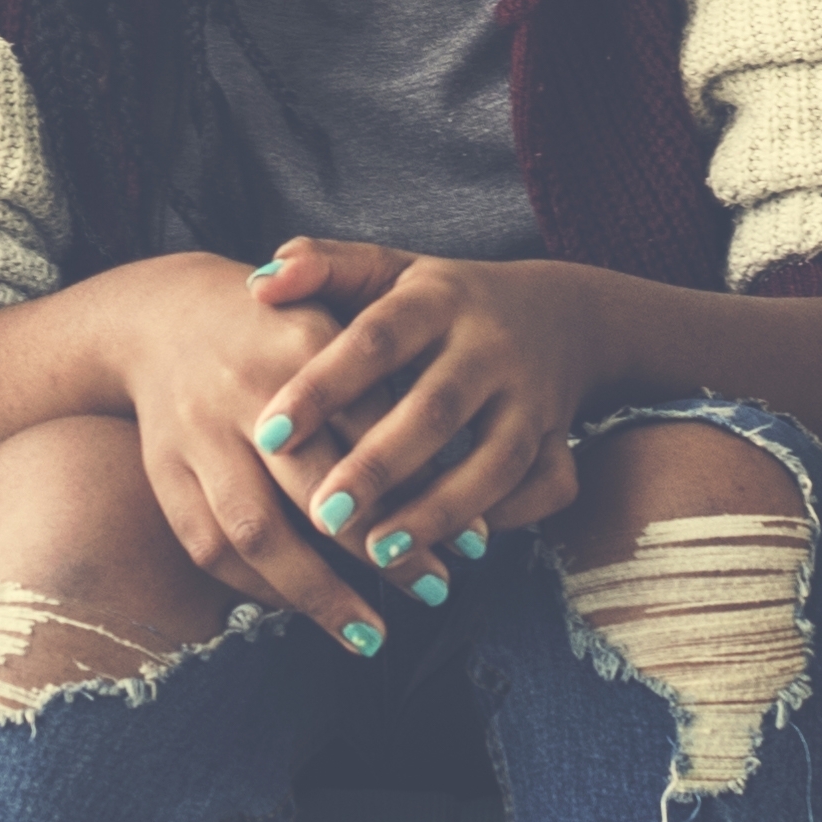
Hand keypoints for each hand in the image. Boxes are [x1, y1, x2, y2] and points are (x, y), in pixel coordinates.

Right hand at [89, 250, 408, 650]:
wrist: (164, 316)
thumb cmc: (278, 333)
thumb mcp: (335, 329)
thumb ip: (380, 391)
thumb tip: (448, 485)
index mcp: (300, 344)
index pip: (372, 429)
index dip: (423, 488)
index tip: (475, 540)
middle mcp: (244, 391)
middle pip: (317, 486)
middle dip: (378, 548)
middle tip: (435, 590)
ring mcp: (198, 437)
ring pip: (257, 529)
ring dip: (316, 591)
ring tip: (370, 636)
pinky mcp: (165, 472)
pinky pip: (211, 546)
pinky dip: (258, 586)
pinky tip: (304, 610)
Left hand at [244, 242, 608, 592]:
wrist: (562, 314)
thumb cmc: (439, 302)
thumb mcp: (387, 270)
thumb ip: (324, 268)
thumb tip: (259, 282)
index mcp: (437, 301)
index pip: (375, 340)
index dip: (323, 387)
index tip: (269, 434)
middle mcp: (489, 348)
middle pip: (435, 410)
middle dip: (378, 467)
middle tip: (321, 514)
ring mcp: (531, 398)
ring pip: (494, 461)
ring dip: (438, 512)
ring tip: (377, 554)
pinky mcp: (562, 439)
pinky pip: (545, 487)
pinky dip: (504, 520)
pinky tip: (450, 550)